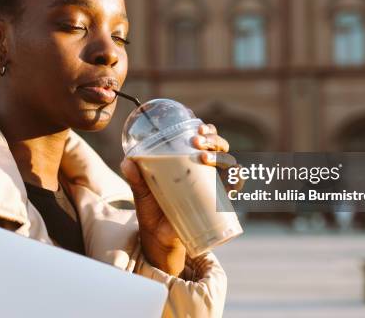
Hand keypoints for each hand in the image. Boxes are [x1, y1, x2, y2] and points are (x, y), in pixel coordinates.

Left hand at [120, 123, 230, 276]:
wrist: (159, 239)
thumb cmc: (152, 210)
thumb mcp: (142, 192)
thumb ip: (135, 178)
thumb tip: (127, 162)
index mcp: (187, 161)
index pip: (203, 138)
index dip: (206, 129)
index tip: (197, 126)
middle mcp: (204, 170)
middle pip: (219, 146)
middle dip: (213, 139)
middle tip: (197, 141)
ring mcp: (213, 184)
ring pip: (228, 162)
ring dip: (222, 156)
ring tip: (204, 158)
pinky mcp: (219, 202)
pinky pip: (235, 188)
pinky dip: (238, 181)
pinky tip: (231, 179)